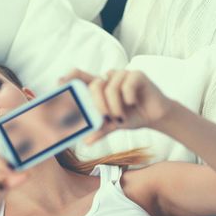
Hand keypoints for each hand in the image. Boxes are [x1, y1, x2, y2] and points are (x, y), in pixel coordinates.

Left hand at [58, 68, 173, 144]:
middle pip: (95, 84)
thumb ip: (98, 130)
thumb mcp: (111, 125)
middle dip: (98, 105)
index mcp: (99, 86)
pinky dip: (127, 98)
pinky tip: (132, 104)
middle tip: (106, 118)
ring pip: (110, 87)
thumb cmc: (130, 117)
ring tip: (121, 117)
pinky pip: (127, 84)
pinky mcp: (137, 75)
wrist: (155, 117)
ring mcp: (122, 75)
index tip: (59, 83)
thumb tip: (85, 141)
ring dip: (114, 106)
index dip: (70, 77)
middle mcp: (108, 78)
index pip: (79, 75)